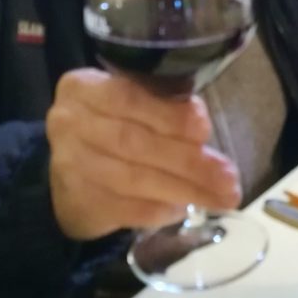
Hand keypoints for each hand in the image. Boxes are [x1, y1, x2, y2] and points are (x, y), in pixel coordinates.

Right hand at [46, 68, 241, 239]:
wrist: (70, 171)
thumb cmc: (113, 124)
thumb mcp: (129, 100)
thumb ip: (159, 102)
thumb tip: (201, 125)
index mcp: (83, 87)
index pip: (128, 97)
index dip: (168, 114)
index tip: (205, 128)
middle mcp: (69, 123)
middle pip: (133, 142)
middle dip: (187, 160)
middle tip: (228, 176)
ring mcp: (69, 165)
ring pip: (133, 179)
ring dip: (183, 188)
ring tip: (220, 196)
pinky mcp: (77, 202)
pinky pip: (127, 209)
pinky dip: (161, 210)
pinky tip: (184, 207)